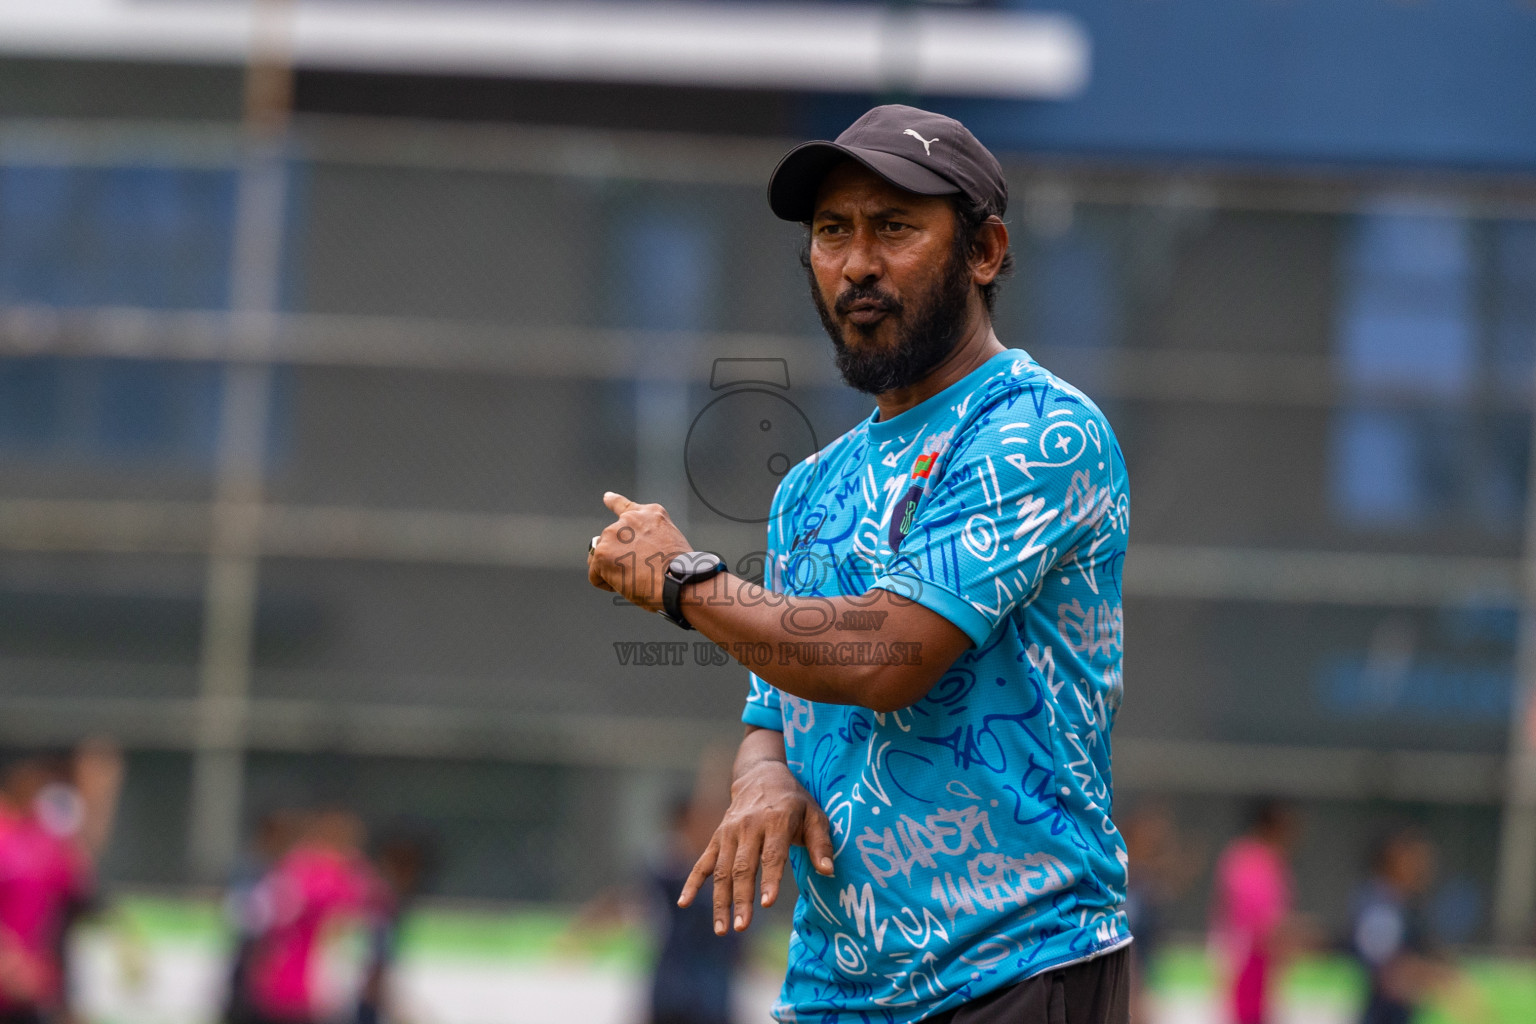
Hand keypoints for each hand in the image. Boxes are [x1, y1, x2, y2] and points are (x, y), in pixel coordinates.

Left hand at [587, 491, 691, 610]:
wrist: (678, 581)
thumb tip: (636, 554)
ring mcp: (613, 534)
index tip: (607, 497)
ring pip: (600, 558)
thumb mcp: (670, 541)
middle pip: (610, 541)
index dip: (613, 501)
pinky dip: (607, 585)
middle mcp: (629, 519)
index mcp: (650, 514)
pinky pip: (595, 576)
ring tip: (635, 578)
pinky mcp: (602, 553)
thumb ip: (649, 538)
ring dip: (612, 570)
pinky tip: (626, 585)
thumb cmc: (678, 570)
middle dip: (619, 557)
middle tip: (640, 571)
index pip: (624, 505)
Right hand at [678, 759, 834, 933]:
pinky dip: (692, 882)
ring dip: (721, 901)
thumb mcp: (814, 815)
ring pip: (722, 871)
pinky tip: (683, 903)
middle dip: (742, 898)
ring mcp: (729, 832)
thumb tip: (827, 871)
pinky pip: (702, 862)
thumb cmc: (794, 802)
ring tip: (722, 929)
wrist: (760, 776)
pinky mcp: (717, 838)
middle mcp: (748, 827)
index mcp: (776, 821)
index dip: (769, 879)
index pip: (771, 854)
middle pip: (743, 867)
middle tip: (741, 927)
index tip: (767, 903)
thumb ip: (821, 844)